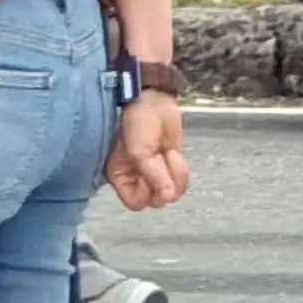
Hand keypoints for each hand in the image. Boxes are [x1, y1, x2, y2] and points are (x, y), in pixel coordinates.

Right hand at [105, 91, 192, 213]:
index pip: (136, 202)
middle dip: (164, 182)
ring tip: (169, 155)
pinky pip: (180, 180)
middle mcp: (137, 178)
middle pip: (156, 200)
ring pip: (172, 192)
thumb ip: (153, 177)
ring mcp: (156, 172)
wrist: (151, 100)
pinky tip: (173, 154)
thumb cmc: (136, 123)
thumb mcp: (139, 152)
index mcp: (121, 177)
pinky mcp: (170, 165)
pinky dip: (181, 170)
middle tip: (163, 161)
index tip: (150, 174)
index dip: (147, 193)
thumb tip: (168, 197)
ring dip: (175, 175)